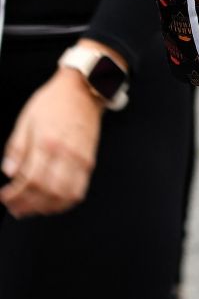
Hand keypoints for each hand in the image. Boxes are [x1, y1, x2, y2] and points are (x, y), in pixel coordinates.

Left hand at [0, 58, 105, 217]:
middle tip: (15, 208)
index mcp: (46, 142)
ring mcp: (81, 158)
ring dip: (47, 207)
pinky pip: (80, 189)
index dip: (15, 194)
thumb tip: (8, 172)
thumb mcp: (25, 120)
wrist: (83, 89)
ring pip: (65, 195)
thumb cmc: (54, 102)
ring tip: (32, 209)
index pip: (29, 179)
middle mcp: (66, 153)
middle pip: (47, 191)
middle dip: (28, 205)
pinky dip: (66, 201)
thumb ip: (16, 148)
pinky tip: (54, 203)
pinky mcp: (89, 160)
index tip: (5, 196)